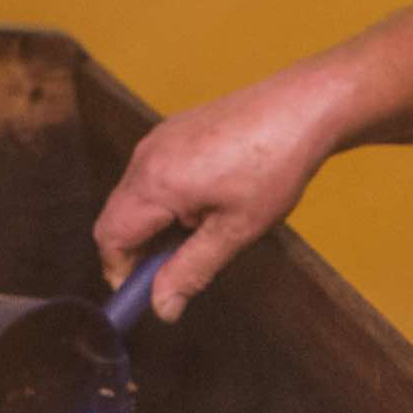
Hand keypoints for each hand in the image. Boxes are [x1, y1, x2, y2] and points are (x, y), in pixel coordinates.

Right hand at [94, 63, 349, 319]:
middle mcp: (146, 156)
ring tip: (205, 233)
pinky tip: (208, 205)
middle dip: (138, 250)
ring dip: (155, 226)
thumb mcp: (235, 231)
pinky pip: (153, 175)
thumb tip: (162, 306)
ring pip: (136, 197)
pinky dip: (166, 201)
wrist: (303, 106)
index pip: (110, 237)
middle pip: (117, 217)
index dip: (121, 271)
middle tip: (179, 270)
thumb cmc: (275, 165)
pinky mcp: (174, 130)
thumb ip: (191, 270)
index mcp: (155, 182)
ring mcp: (158, 139)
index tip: (147, 295)